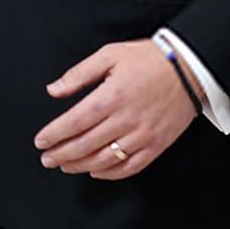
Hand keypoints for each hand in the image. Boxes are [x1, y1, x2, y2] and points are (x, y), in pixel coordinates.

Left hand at [35, 39, 198, 180]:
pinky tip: (96, 171)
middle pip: (85, 145)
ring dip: (80, 166)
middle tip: (46, 158)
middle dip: (61, 154)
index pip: (74, 122)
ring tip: (65, 165)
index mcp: (111, 96)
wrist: (189, 68)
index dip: (54, 135)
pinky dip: (110, 173)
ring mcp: (143, 135)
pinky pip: (130, 167)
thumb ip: (79, 74)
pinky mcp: (156, 145)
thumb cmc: (149, 59)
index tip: (40, 141)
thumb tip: (54, 90)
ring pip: (104, 160)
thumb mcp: (109, 55)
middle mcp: (126, 119)